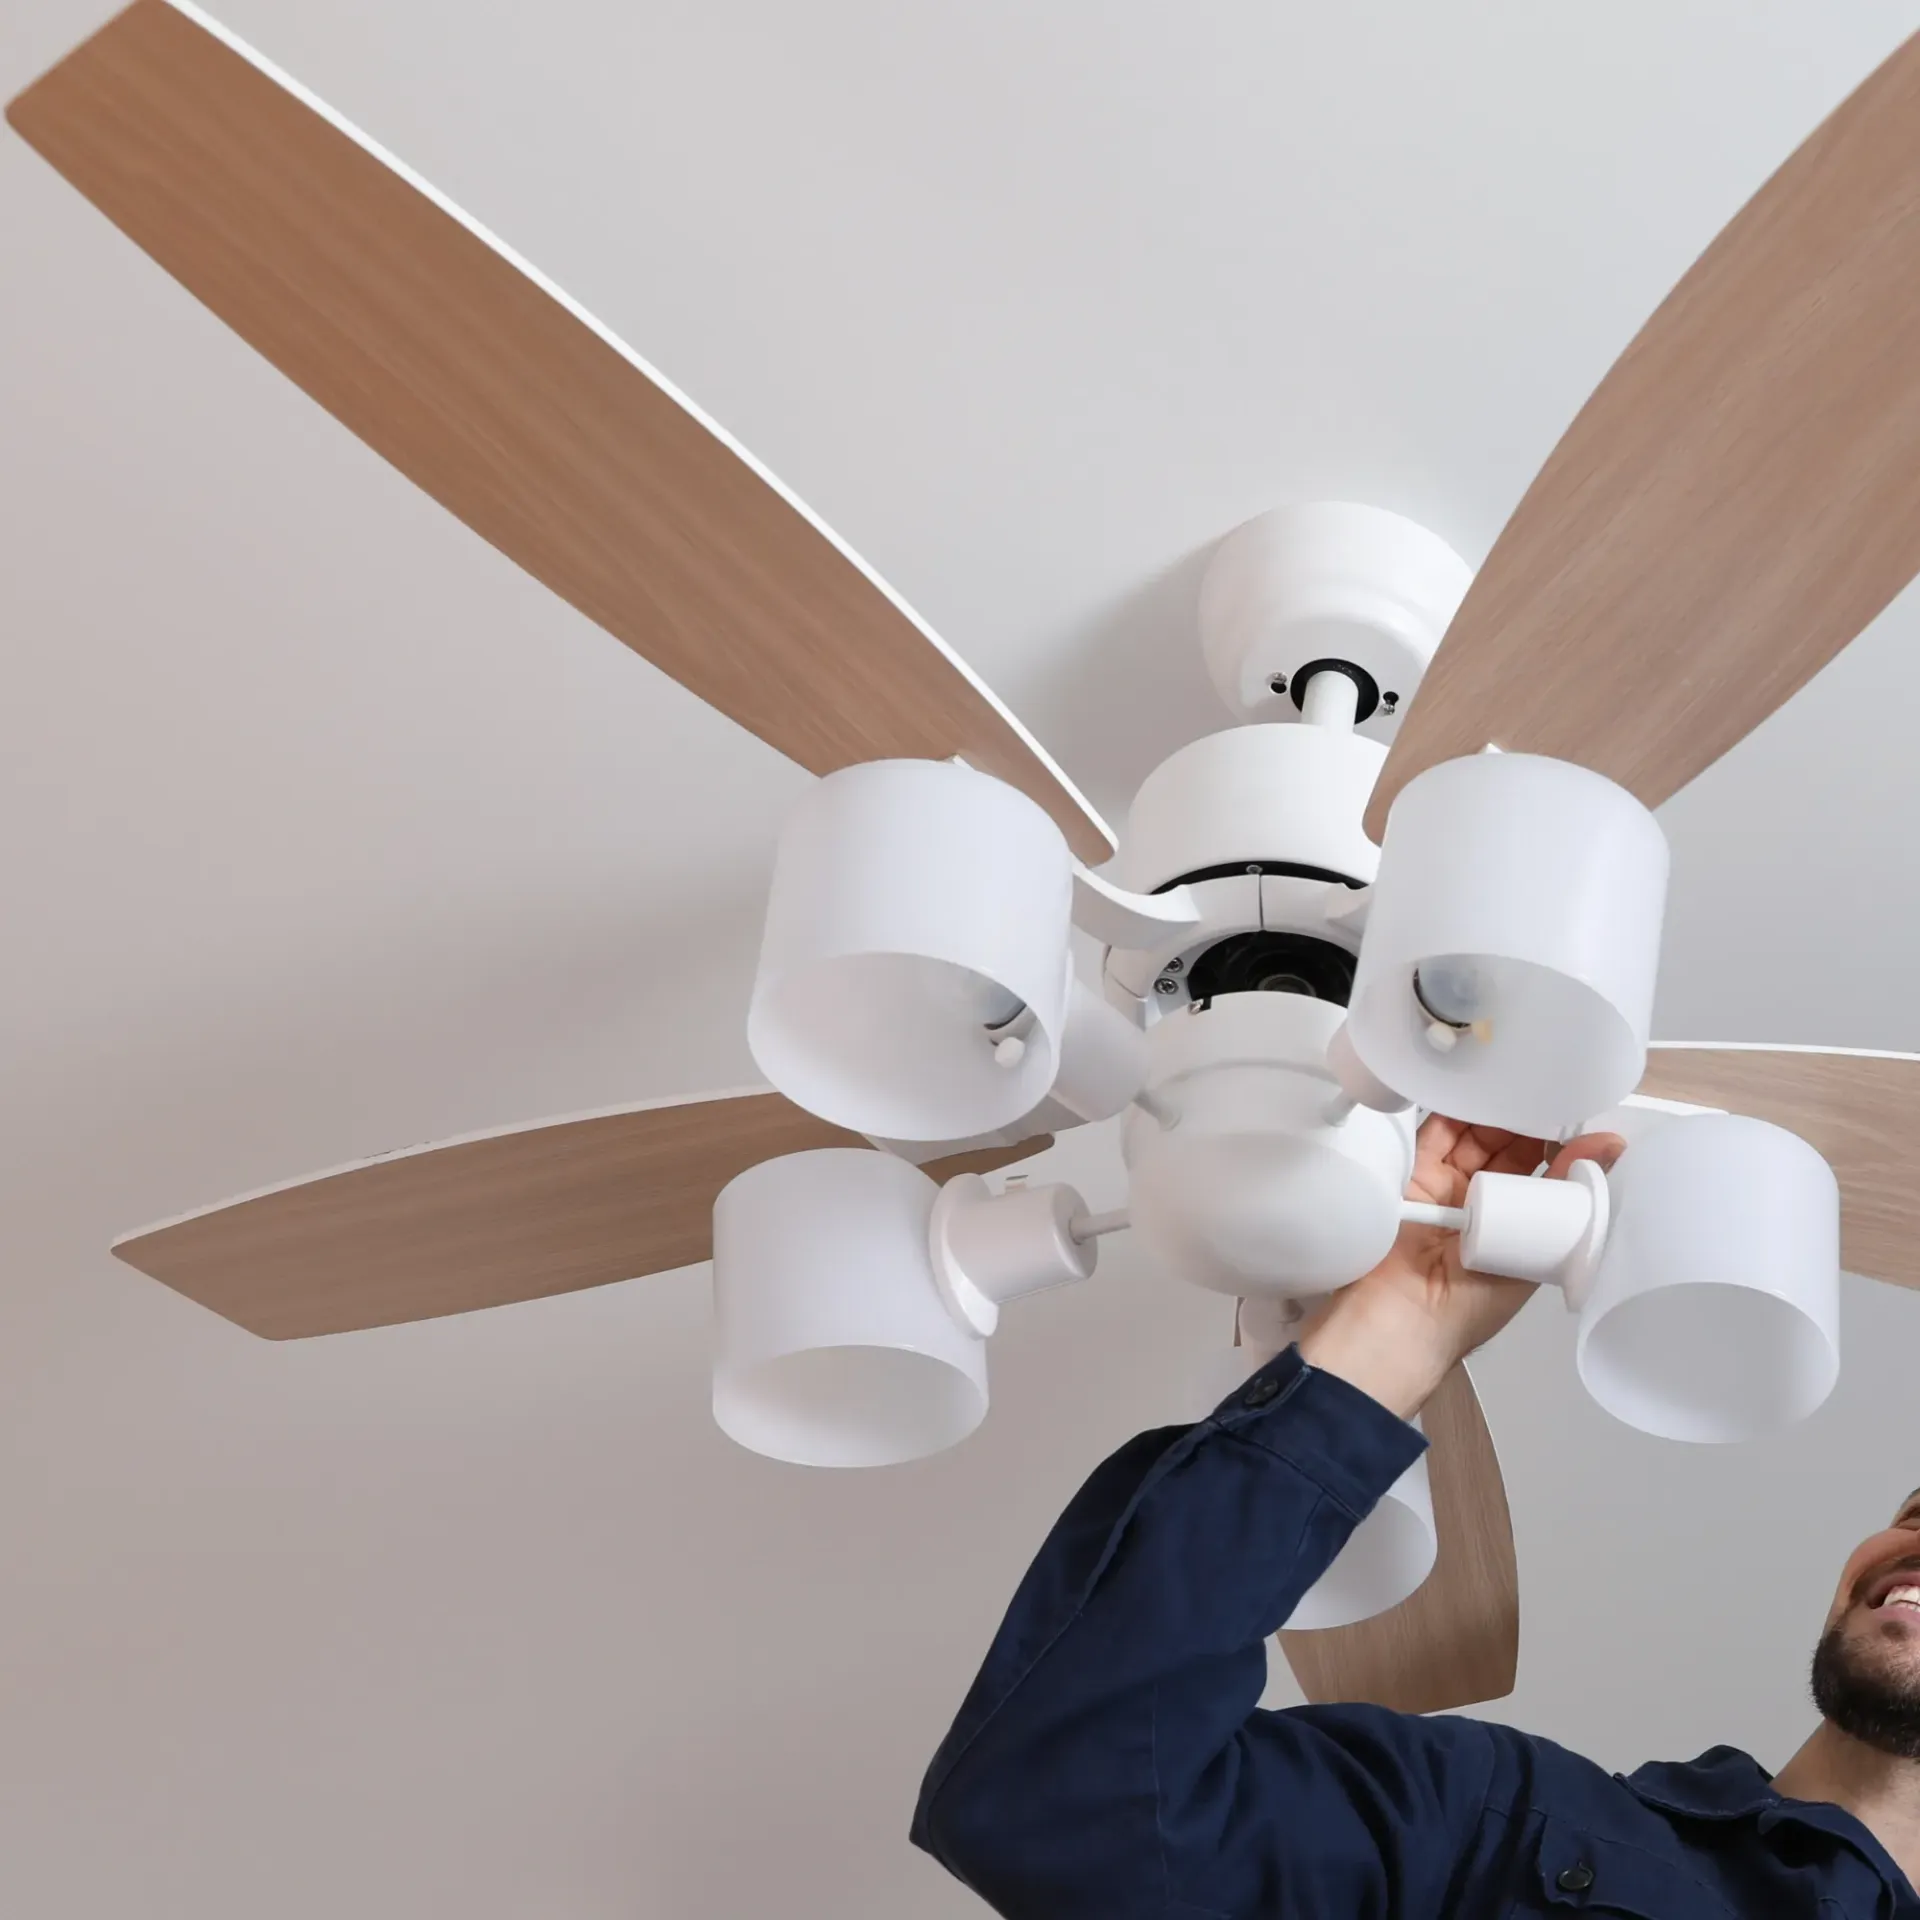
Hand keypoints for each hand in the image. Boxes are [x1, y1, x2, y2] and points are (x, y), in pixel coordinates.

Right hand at [1297, 1116, 1625, 1418]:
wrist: (1399, 1321)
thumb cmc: (1465, 1310)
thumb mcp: (1530, 1259)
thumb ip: (1565, 1204)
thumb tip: (1609, 1151)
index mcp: (1514, 1230)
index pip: (1540, 1178)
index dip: (1561, 1149)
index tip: (1586, 1121)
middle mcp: (1480, 1207)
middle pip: (1506, 1151)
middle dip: (1530, 1124)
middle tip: (1552, 1094)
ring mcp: (1443, 1190)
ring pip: (1474, 1137)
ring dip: (1496, 1113)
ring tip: (1522, 1087)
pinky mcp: (1411, 1176)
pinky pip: (1435, 1135)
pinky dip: (1454, 1111)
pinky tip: (1477, 1090)